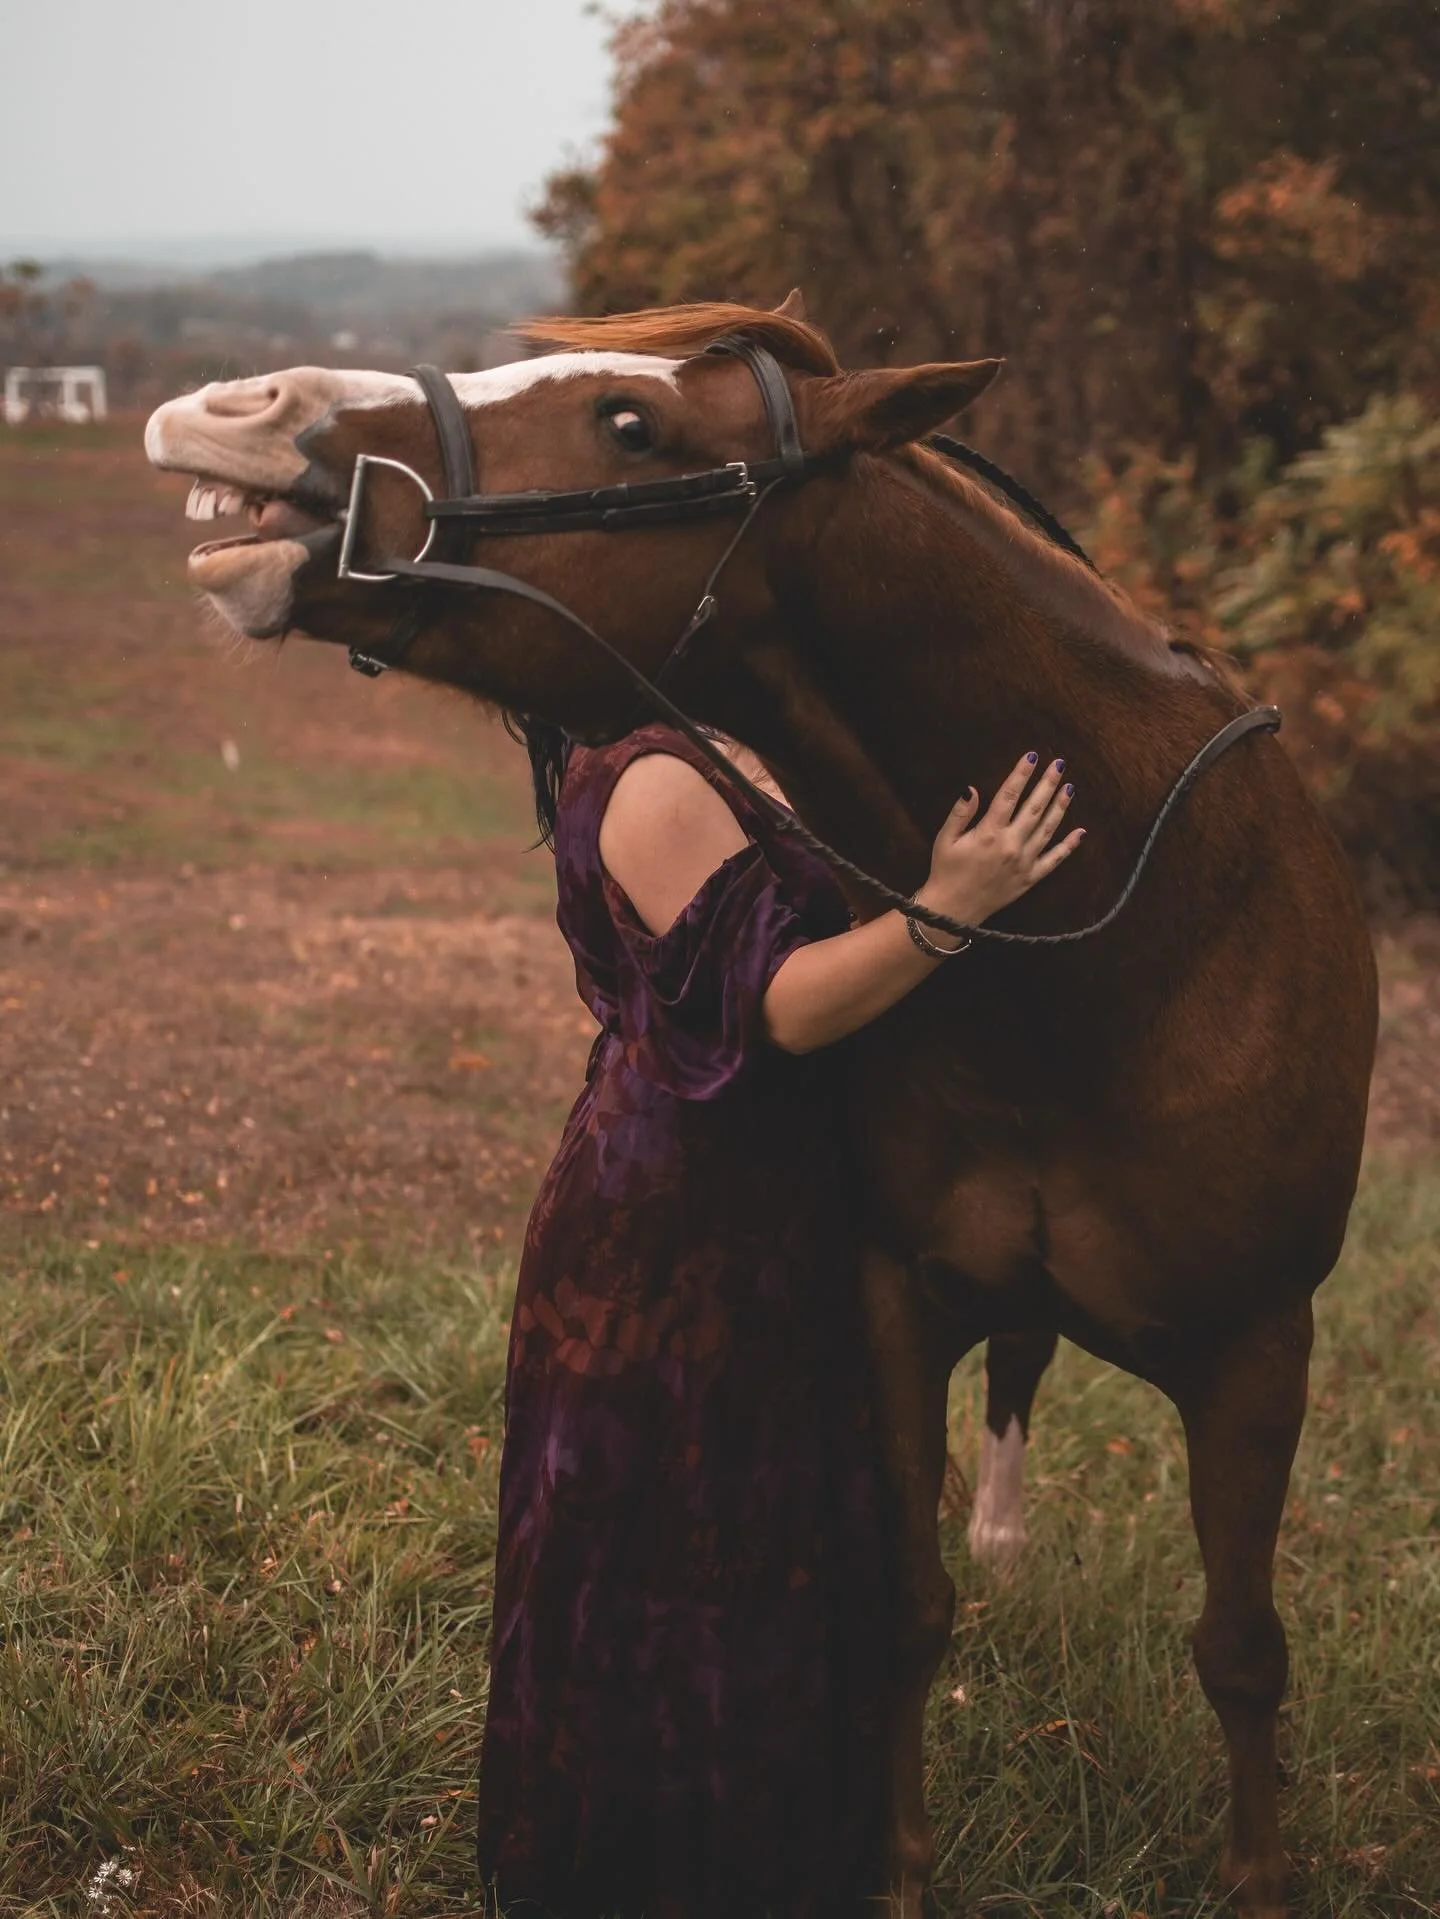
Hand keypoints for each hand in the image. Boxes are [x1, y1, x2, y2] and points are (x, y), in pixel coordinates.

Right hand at [912, 753, 1084, 938]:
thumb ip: (960, 813)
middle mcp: (1011, 845)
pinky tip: (1080, 832)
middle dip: (1048, 783)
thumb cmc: (946, 871)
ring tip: (1070, 788)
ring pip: (1048, 829)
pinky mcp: (1030, 878)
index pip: (1009, 796)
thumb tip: (971, 788)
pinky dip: (1068, 846)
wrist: (953, 910)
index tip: (1032, 756)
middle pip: (1034, 808)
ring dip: (1060, 807)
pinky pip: (1054, 860)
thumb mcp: (945, 840)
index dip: (1022, 774)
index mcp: (989, 833)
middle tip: (1059, 764)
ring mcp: (1024, 862)